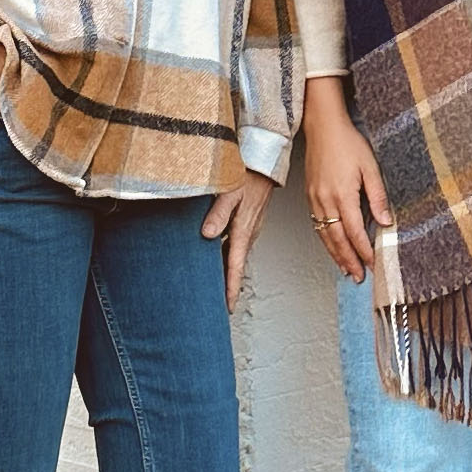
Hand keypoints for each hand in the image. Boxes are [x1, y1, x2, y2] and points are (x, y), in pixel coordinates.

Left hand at [201, 172, 277, 312]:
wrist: (264, 164)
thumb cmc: (247, 175)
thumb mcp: (230, 193)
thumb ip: (218, 213)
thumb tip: (207, 234)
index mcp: (243, 231)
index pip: (236, 267)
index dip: (231, 288)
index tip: (229, 306)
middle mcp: (248, 233)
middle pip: (236, 266)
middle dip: (229, 286)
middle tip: (219, 304)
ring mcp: (249, 229)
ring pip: (236, 256)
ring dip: (228, 271)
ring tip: (216, 285)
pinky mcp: (247, 222)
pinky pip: (236, 245)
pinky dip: (228, 255)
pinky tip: (217, 255)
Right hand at [301, 77, 391, 281]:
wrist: (322, 126)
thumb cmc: (347, 142)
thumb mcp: (370, 167)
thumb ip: (378, 196)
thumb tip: (386, 222)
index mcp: (342, 195)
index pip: (355, 232)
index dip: (364, 251)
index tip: (373, 264)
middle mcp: (325, 200)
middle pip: (337, 239)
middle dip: (349, 260)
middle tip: (358, 277)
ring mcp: (314, 199)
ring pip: (324, 235)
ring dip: (335, 255)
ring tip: (346, 270)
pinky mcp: (309, 195)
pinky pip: (317, 225)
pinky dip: (325, 240)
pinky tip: (332, 247)